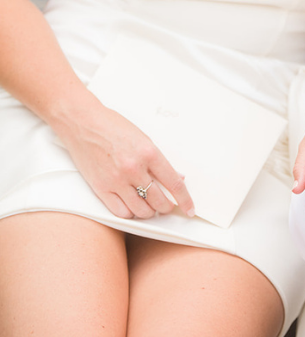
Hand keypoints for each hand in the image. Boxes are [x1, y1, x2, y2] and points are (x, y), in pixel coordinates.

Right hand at [53, 101, 195, 220]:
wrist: (83, 123)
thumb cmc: (113, 127)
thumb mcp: (144, 139)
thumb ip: (160, 161)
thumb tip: (177, 177)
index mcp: (149, 153)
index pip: (174, 184)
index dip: (185, 200)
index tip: (189, 209)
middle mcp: (134, 169)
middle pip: (159, 201)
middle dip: (167, 207)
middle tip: (168, 206)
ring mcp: (116, 180)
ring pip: (141, 210)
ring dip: (149, 212)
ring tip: (150, 206)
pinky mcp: (100, 188)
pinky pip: (120, 212)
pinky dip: (130, 213)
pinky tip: (132, 207)